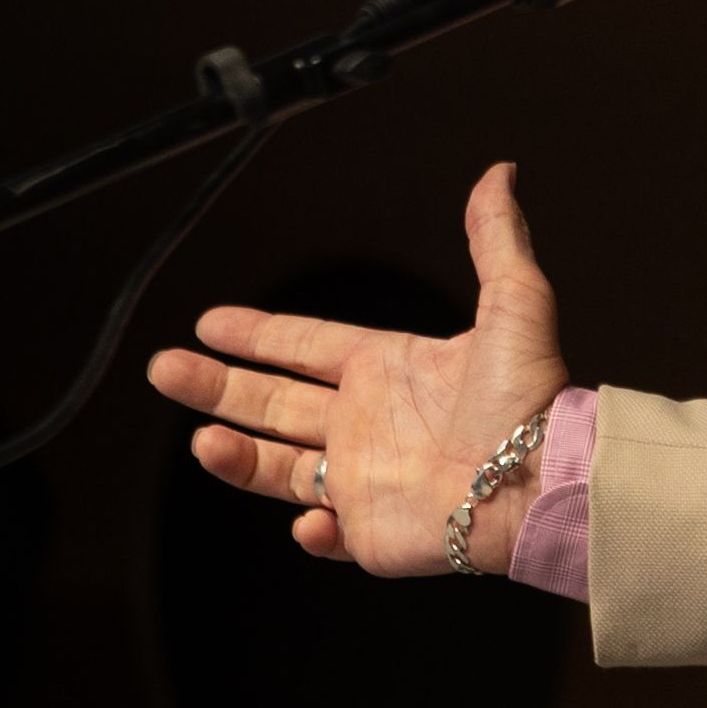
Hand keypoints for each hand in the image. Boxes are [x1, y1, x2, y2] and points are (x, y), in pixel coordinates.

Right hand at [146, 161, 569, 575]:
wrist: (544, 479)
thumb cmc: (531, 396)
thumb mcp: (515, 304)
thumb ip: (496, 240)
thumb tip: (501, 172)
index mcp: (386, 368)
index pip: (305, 345)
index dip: (257, 334)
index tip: (208, 323)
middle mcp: (365, 422)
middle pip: (272, 401)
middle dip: (216, 385)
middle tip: (163, 369)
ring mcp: (364, 480)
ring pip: (278, 466)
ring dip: (237, 455)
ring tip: (202, 440)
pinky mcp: (372, 535)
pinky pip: (326, 535)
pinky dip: (310, 530)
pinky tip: (305, 518)